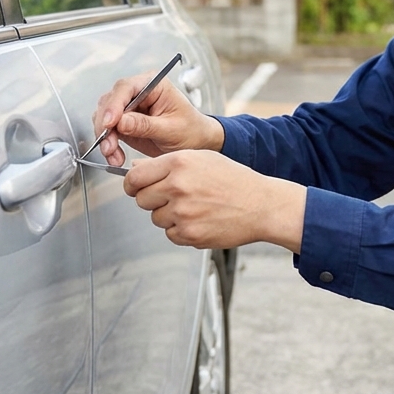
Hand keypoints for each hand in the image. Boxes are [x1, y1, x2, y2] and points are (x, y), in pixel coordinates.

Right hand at [94, 75, 224, 163]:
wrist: (196, 143)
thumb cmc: (191, 130)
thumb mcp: (171, 129)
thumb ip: (146, 125)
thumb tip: (121, 122)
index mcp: (153, 84)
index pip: (126, 88)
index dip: (114, 105)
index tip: (110, 123)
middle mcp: (138, 92)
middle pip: (110, 102)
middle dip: (105, 126)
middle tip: (109, 146)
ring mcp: (129, 107)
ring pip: (104, 117)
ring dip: (105, 138)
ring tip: (114, 156)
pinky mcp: (124, 123)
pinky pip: (108, 131)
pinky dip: (108, 145)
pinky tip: (115, 156)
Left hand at [125, 150, 305, 252]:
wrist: (261, 205)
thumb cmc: (234, 180)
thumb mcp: (201, 159)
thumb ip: (166, 163)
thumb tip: (135, 169)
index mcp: (179, 163)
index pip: (135, 178)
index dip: (132, 184)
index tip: (135, 188)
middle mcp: (178, 187)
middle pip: (141, 199)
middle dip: (152, 200)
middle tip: (173, 197)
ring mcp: (183, 213)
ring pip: (156, 218)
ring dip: (169, 215)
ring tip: (194, 207)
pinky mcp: (189, 234)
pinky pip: (170, 234)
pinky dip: (181, 230)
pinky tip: (200, 219)